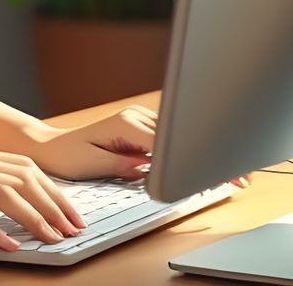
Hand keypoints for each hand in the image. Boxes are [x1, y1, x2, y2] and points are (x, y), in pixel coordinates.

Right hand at [0, 140, 86, 252]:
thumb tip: (12, 203)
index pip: (23, 165)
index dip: (53, 190)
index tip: (71, 213)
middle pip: (22, 177)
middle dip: (54, 204)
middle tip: (72, 229)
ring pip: (6, 195)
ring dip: (36, 219)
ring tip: (52, 238)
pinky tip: (12, 248)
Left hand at [32, 105, 251, 188]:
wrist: (51, 146)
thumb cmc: (68, 156)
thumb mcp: (96, 166)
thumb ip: (129, 166)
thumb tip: (155, 169)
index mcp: (128, 124)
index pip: (172, 144)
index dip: (200, 161)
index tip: (224, 172)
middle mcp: (136, 116)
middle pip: (183, 136)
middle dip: (211, 155)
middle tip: (241, 175)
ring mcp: (139, 118)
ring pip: (179, 134)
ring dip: (202, 150)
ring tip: (231, 171)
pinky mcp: (139, 125)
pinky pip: (169, 136)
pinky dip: (188, 148)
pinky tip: (204, 161)